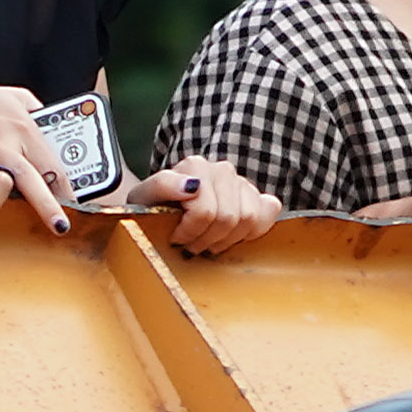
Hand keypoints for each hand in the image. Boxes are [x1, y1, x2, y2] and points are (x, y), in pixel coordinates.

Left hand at [142, 157, 281, 256]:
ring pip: (249, 219)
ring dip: (226, 240)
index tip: (176, 238)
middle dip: (207, 240)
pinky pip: (268, 212)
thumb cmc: (152, 206)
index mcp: (196, 166)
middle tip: (191, 245)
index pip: (206, 212)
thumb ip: (162, 185)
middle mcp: (221, 169)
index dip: (190, 233)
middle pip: (228, 218)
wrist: (161, 209)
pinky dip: (253, 231)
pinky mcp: (255, 195)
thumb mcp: (143, 197)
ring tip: (207, 242)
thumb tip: (193, 185)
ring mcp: (241, 182)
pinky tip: (231, 235)